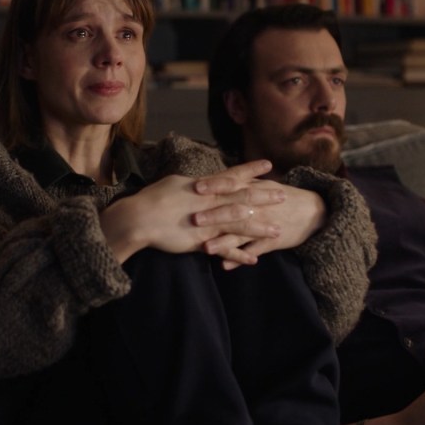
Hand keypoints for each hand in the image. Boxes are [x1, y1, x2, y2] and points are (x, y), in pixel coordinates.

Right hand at [100, 161, 282, 266]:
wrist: (139, 218)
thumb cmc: (152, 198)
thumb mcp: (175, 184)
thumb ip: (193, 184)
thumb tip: (200, 182)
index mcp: (204, 186)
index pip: (232, 175)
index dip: (251, 170)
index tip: (269, 165)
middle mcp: (210, 202)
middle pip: (243, 197)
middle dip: (265, 197)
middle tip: (285, 194)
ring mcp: (208, 222)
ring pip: (240, 223)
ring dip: (260, 227)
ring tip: (278, 230)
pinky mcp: (202, 240)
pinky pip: (226, 248)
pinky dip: (240, 254)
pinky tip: (254, 259)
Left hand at [192, 160, 310, 266]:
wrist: (312, 211)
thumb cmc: (282, 196)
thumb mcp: (263, 184)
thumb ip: (241, 182)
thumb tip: (214, 179)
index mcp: (254, 190)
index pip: (232, 185)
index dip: (214, 186)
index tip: (195, 187)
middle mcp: (257, 207)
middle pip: (234, 210)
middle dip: (214, 215)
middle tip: (193, 219)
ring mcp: (264, 225)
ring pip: (241, 234)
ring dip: (223, 242)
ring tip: (206, 248)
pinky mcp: (271, 241)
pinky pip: (253, 251)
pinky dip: (240, 259)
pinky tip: (225, 266)